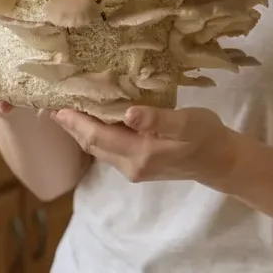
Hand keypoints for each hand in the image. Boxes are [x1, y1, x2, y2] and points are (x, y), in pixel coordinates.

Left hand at [52, 105, 239, 183]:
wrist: (220, 161)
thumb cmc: (207, 136)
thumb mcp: (188, 123)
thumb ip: (158, 119)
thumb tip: (128, 113)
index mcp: (140, 153)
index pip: (97, 136)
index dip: (75, 121)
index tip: (54, 105)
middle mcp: (130, 165)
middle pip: (92, 144)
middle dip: (71, 125)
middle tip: (51, 104)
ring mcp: (133, 168)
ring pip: (98, 147)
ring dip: (82, 129)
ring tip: (66, 109)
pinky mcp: (138, 165)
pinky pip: (109, 148)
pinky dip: (96, 133)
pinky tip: (93, 118)